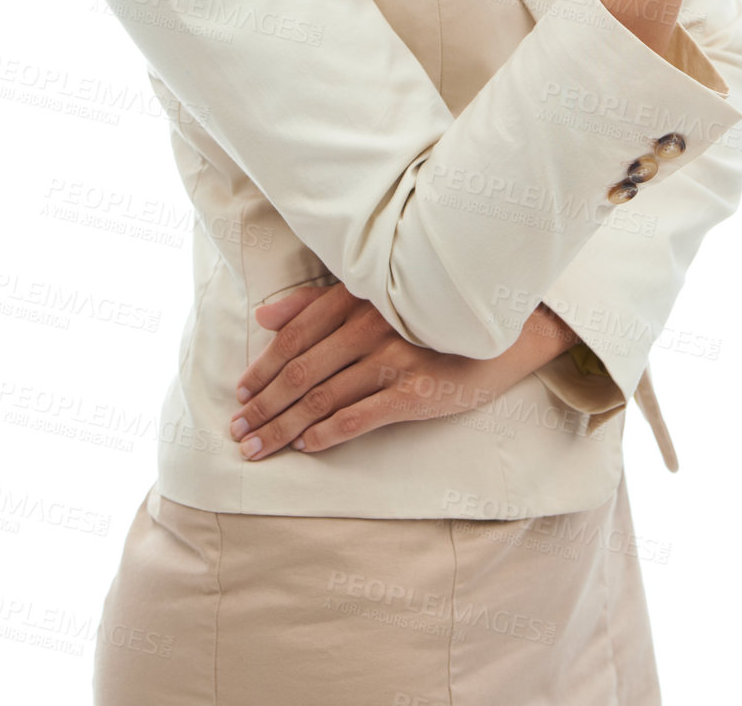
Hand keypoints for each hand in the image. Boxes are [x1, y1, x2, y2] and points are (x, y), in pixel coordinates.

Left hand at [228, 282, 579, 459]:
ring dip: (284, 427)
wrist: (504, 329)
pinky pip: (360, 417)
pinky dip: (327, 433)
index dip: (263, 366)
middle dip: (264, 405)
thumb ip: (318, 302)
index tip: (240, 391)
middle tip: (238, 431)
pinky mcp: (416, 392)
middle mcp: (371, 326)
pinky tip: (306, 445)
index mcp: (358, 298)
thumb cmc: (430, 311)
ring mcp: (393, 359)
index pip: (296, 335)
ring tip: (258, 446)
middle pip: (302, 372)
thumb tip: (264, 317)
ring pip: (323, 398)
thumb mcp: (375, 296)